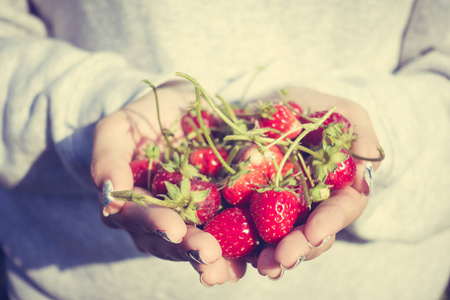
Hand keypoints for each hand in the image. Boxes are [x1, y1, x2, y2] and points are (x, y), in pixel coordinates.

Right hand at [90, 85, 246, 285]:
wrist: (177, 108)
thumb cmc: (142, 119)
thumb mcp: (117, 130)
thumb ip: (107, 160)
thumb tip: (109, 197)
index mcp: (132, 203)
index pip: (139, 217)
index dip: (155, 224)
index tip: (174, 229)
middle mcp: (158, 218)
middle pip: (170, 239)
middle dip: (189, 248)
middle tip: (208, 254)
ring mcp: (188, 217)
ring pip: (196, 243)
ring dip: (212, 258)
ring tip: (227, 269)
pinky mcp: (216, 211)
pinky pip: (225, 232)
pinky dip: (236, 248)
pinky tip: (247, 260)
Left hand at [255, 86, 381, 278]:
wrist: (274, 108)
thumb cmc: (315, 109)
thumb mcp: (345, 113)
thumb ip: (360, 135)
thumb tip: (366, 168)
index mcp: (336, 190)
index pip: (340, 211)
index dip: (329, 223)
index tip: (315, 233)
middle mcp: (309, 206)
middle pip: (309, 235)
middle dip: (297, 249)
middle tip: (281, 260)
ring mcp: (279, 210)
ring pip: (278, 239)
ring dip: (270, 256)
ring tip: (261, 265)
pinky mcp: (249, 206)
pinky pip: (245, 228)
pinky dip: (239, 244)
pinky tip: (230, 255)